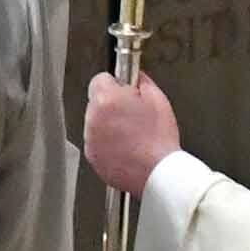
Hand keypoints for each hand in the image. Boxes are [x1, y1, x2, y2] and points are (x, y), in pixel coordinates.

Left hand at [81, 71, 178, 195]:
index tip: (124, 90)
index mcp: (106, 99)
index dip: (115, 83)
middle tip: (132, 114)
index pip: (100, 79)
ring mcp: (91, 139)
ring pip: (96, 123)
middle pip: (97, 102)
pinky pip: (96, 143)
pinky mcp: (93, 157)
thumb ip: (142, 81)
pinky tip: (127, 147)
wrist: (157, 172)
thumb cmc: (158, 139)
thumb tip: (136, 78)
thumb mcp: (157, 98)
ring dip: (108, 125)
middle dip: (112, 105)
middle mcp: (93, 118)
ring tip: (132, 133)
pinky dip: (107, 144)